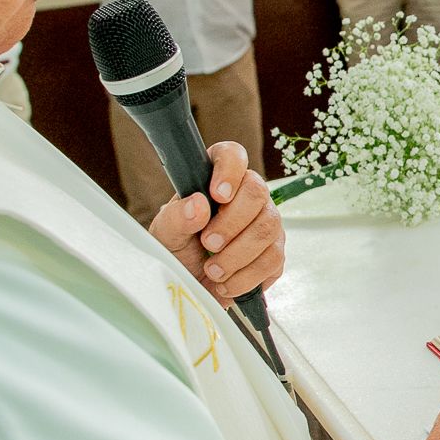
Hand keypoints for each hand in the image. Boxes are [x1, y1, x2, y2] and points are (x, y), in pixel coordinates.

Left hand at [147, 142, 284, 303]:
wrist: (189, 284)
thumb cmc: (177, 250)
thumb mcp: (165, 234)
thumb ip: (177, 217)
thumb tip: (198, 203)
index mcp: (218, 179)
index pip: (233, 155)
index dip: (229, 170)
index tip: (217, 195)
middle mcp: (248, 196)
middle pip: (257, 193)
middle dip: (231, 223)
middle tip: (208, 244)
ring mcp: (266, 223)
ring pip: (267, 229)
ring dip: (237, 255)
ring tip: (212, 270)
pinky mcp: (274, 252)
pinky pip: (273, 260)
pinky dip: (246, 276)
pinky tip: (226, 283)